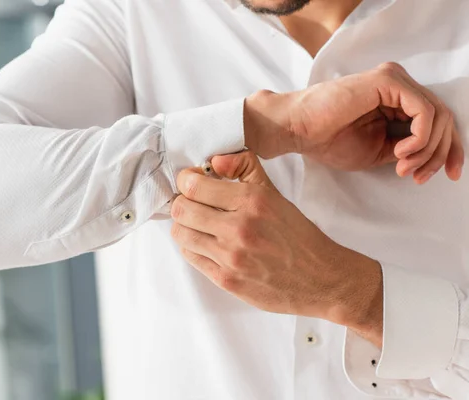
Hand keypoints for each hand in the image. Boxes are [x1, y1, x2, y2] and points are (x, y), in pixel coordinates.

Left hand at [170, 151, 383, 346]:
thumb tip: (214, 161)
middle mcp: (239, 228)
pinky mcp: (226, 280)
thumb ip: (244, 169)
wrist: (321, 279)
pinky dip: (192, 247)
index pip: (193, 186)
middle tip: (191, 204)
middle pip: (181, 210)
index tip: (191, 183)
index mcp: (251, 201)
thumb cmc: (297, 236)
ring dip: (184, 226)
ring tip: (197, 224)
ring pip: (181, 234)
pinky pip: (191, 257)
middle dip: (182, 203)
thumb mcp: (274, 194)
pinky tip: (205, 243)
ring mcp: (231, 257)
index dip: (186, 182)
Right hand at [244, 62, 463, 183]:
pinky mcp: (388, 81)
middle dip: (440, 153)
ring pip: (438, 115)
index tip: (452, 175)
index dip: (450, 149)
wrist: (298, 130)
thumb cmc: (328, 140)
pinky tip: (400, 152)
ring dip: (427, 149)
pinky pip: (423, 111)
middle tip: (419, 177)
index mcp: (396, 100)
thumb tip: (431, 155)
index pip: (439, 120)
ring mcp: (394, 80)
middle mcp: (399, 86)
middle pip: (444, 118)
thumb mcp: (377, 151)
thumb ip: (405, 147)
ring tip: (402, 166)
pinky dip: (419, 137)